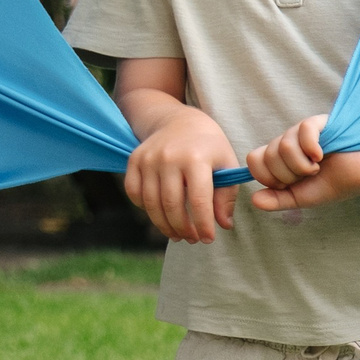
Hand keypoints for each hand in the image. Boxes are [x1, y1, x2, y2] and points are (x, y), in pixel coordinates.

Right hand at [125, 104, 238, 243]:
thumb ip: (226, 195)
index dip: (203, 224)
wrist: (179, 120)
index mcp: (196, 158)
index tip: (209, 239)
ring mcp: (148, 158)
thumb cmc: (208, 146)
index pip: (198, 200)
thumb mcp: (226, 164)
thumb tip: (223, 225)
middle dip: (183, 228)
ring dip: (164, 225)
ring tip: (178, 235)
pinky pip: (134, 193)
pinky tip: (160, 215)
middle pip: (172, 205)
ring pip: (151, 203)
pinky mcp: (134, 160)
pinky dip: (145, 209)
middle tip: (193, 239)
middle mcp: (169, 157)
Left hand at [246, 115, 359, 212]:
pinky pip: (303, 129)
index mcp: (280, 159)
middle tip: (308, 175)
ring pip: (283, 145)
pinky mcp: (319, 123)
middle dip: (288, 174)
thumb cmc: (336, 184)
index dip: (267, 176)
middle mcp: (288, 142)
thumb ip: (278, 200)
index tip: (288, 184)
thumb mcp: (302, 198)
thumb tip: (254, 200)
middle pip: (267, 155)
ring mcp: (302, 132)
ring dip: (302, 165)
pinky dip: (311, 148)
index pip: (254, 160)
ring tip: (317, 166)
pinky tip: (321, 155)